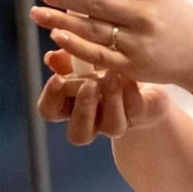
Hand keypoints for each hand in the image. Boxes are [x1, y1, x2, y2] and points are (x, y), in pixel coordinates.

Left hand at [30, 0, 192, 91]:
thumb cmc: (176, 20)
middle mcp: (146, 15)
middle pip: (94, 2)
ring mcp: (139, 42)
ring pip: (90, 28)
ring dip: (59, 19)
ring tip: (39, 12)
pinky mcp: (134, 66)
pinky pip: (97, 54)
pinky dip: (74, 45)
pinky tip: (57, 36)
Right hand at [37, 48, 173, 144]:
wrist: (143, 72)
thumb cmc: (104, 64)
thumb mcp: (85, 58)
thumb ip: (68, 59)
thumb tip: (51, 57)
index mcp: (70, 106)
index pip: (49, 111)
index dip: (51, 98)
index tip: (57, 78)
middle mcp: (92, 121)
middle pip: (78, 134)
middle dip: (83, 108)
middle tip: (89, 83)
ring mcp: (117, 122)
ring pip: (112, 127)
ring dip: (111, 100)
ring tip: (113, 76)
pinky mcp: (141, 114)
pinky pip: (136, 110)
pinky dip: (131, 93)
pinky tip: (130, 77)